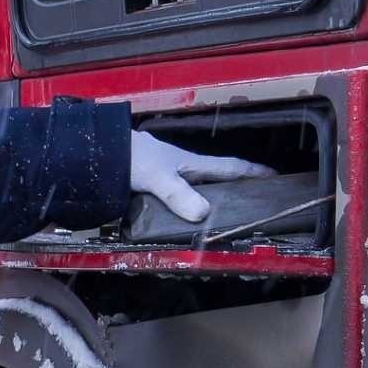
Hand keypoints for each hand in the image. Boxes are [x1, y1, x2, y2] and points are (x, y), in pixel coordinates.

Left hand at [130, 131, 275, 222]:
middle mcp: (181, 167)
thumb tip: (203, 213)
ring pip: (193, 186)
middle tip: (251, 196)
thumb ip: (178, 195)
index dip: (252, 172)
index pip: (229, 167)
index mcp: (190, 163)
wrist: (94, 154)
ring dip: (207, 195)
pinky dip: (182, 203)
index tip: (274, 175)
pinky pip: (173, 194)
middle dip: (233, 185)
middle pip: (214, 177)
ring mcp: (164, 173)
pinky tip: (181, 213)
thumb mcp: (157, 177)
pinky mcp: (148, 182)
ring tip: (221, 209)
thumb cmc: (128, 158)